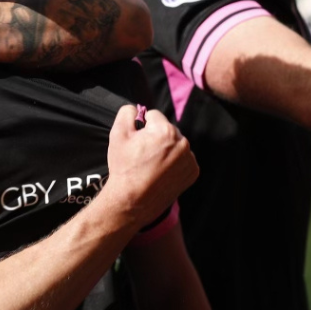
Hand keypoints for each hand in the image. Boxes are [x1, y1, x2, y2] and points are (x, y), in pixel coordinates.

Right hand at [101, 106, 197, 227]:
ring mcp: (189, 159)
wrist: (132, 201)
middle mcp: (182, 142)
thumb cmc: (124, 167)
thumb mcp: (117, 135)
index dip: (143, 127)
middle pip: (167, 130)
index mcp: (165, 130)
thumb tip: (137, 108)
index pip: (154, 116)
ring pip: (176, 144)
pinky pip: (184, 159)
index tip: (138, 141)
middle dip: (157, 137)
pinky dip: (175, 163)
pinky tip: (162, 172)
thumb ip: (127, 113)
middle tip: (144, 155)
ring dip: (167, 149)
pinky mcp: (193, 172)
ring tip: (153, 165)